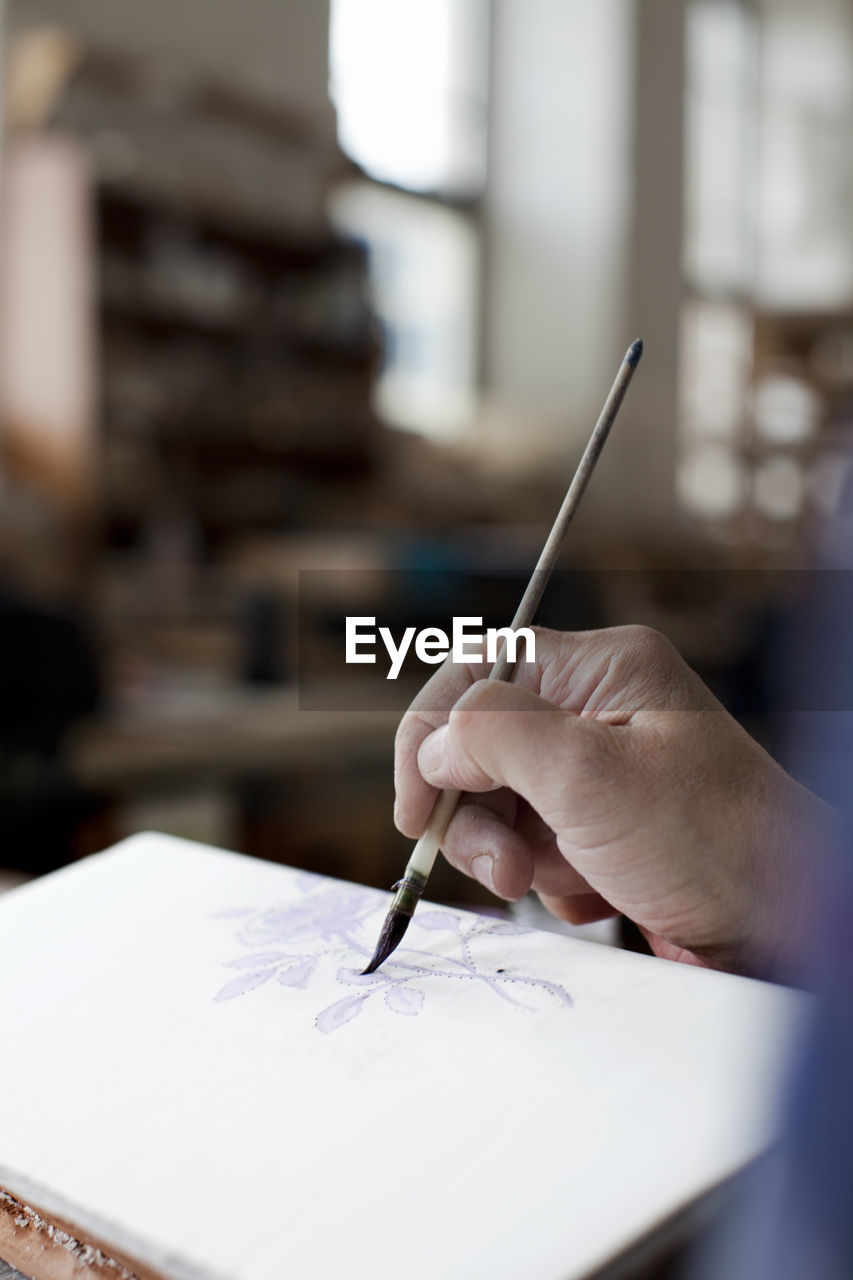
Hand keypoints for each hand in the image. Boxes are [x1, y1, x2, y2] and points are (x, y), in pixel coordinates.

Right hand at [394, 625, 832, 977]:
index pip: (478, 669)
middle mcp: (598, 710)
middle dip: (476, 810)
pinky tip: (596, 894)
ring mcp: (601, 771)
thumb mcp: (590, 775)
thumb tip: (435, 744)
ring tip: (550, 884)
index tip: (416, 807)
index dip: (431, 733)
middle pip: (479, 743)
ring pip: (499, 801)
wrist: (785, 934)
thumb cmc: (713, 844)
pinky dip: (547, 878)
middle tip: (504, 867)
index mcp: (602, 669)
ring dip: (508, 852)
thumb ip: (494, 736)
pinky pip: (533, 845)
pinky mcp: (603, 828)